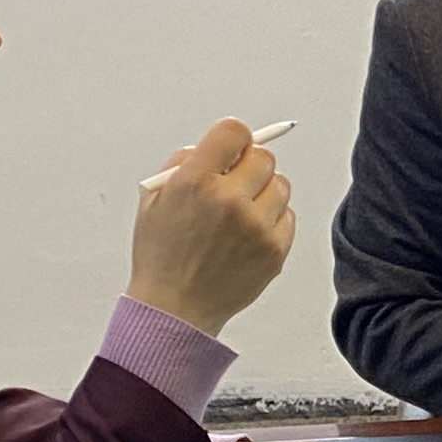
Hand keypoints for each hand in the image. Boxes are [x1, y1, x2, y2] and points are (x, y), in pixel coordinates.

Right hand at [128, 119, 297, 334]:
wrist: (175, 309)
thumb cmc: (162, 254)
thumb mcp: (154, 199)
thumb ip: (184, 163)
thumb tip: (220, 145)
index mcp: (195, 181)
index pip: (233, 132)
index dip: (233, 138)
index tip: (231, 149)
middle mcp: (229, 200)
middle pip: (263, 157)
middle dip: (249, 165)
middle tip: (235, 182)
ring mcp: (256, 227)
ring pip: (281, 185)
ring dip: (264, 192)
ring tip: (241, 212)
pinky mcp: (274, 250)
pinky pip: (288, 216)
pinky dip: (272, 220)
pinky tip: (248, 234)